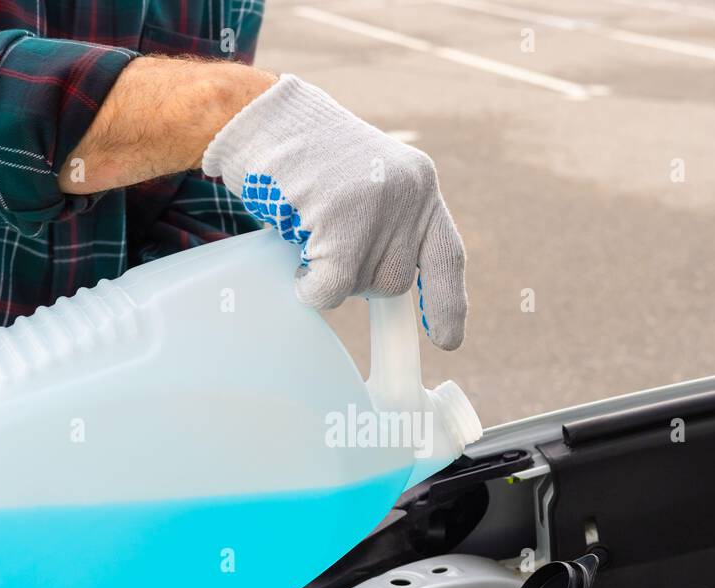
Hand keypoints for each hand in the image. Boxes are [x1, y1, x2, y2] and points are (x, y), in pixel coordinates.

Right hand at [202, 75, 467, 349]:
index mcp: (421, 185)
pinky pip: (333, 287)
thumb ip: (392, 226)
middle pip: (396, 280)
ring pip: (363, 287)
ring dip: (332, 277)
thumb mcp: (370, 184)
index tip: (448, 340)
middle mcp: (409, 193)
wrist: (265, 120)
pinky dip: (312, 288)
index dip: (449, 301)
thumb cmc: (309, 160)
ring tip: (311, 234)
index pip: (448, 255)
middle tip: (329, 243)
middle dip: (360, 277)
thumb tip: (397, 286)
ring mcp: (377, 204)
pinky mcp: (340, 217)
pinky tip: (299, 263)